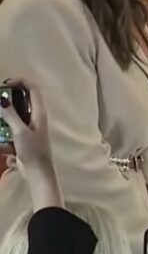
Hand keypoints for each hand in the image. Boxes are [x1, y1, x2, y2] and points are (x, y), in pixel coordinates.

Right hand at [0, 78, 63, 208]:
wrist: (38, 172)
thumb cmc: (33, 151)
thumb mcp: (20, 132)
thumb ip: (10, 115)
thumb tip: (1, 100)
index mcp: (39, 113)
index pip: (33, 89)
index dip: (21, 81)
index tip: (5, 84)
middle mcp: (36, 117)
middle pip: (24, 99)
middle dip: (9, 98)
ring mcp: (31, 127)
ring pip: (16, 114)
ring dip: (6, 116)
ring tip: (0, 120)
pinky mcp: (24, 136)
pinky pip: (12, 128)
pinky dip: (5, 130)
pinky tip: (4, 142)